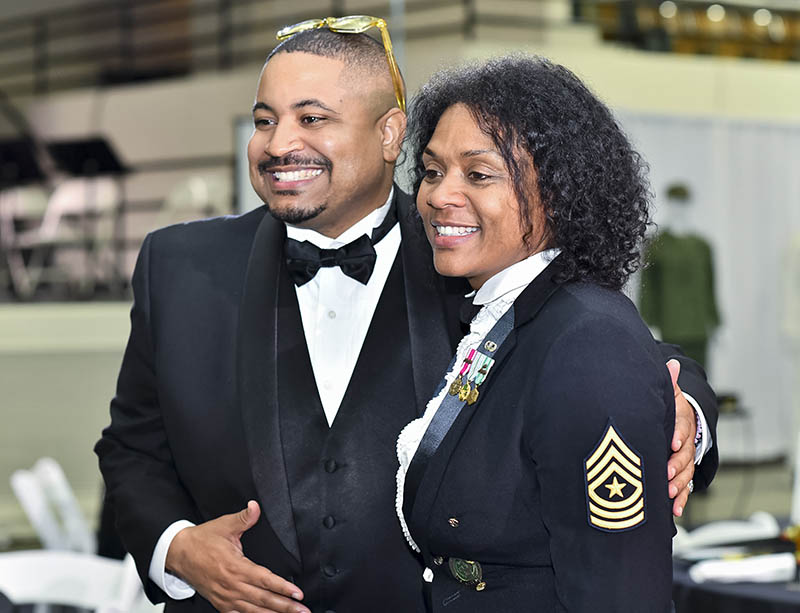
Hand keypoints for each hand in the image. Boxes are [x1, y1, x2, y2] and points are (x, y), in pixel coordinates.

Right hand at [166, 501, 308, 612]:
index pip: (265, 580)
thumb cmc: (202, 540)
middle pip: (263, 599)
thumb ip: (244, 518)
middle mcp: (231, 585)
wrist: (178, 553)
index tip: (298, 594)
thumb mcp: (224, 525)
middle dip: (285, 606)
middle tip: (302, 611)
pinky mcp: (220, 603)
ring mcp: (225, 597)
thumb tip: (255, 506)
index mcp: (235, 566)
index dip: (283, 588)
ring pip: (254, 610)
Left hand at [666, 359, 696, 517]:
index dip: (679, 434)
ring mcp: (684, 459)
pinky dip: (679, 499)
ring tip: (668, 492)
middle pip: (686, 455)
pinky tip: (674, 509)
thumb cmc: (669, 409)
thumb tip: (670, 363)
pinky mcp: (679, 474)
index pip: (683, 427)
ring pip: (686, 473)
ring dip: (678, 484)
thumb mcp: (669, 395)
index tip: (673, 442)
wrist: (679, 424)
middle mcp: (686, 442)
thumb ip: (668, 383)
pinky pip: (682, 488)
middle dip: (677, 465)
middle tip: (666, 473)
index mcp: (682, 421)